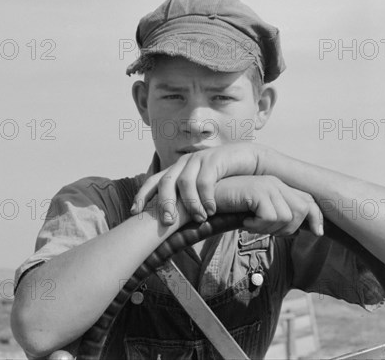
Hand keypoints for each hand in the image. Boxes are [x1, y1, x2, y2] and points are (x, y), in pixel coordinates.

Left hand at [131, 144, 267, 224]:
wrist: (249, 161)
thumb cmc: (225, 180)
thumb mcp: (203, 191)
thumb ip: (188, 201)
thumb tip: (173, 225)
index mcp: (177, 170)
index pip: (153, 181)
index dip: (142, 196)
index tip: (134, 212)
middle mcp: (184, 163)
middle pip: (165, 182)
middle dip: (164, 203)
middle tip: (167, 222)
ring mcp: (199, 160)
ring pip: (184, 182)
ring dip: (189, 204)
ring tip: (199, 219)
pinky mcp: (214, 160)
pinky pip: (205, 181)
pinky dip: (206, 198)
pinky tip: (212, 210)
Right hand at [213, 175, 323, 235]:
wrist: (207, 201)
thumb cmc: (231, 209)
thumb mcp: (258, 215)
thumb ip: (278, 217)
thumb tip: (299, 231)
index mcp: (279, 187)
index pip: (308, 200)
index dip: (316, 217)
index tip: (318, 233)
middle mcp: (276, 183)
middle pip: (302, 211)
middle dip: (288, 228)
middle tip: (266, 230)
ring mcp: (267, 185)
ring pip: (286, 217)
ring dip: (268, 228)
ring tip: (251, 224)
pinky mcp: (257, 190)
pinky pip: (269, 217)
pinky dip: (257, 225)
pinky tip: (245, 221)